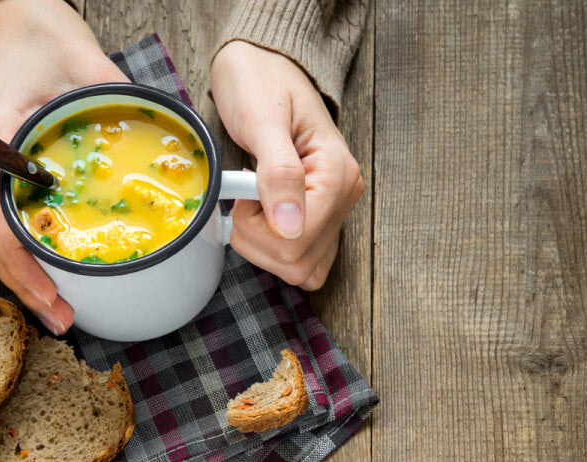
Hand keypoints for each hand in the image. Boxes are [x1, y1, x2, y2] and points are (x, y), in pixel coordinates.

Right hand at [0, 0, 128, 333]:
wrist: (8, 13)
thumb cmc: (38, 31)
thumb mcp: (84, 63)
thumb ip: (120, 101)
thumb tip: (168, 136)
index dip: (22, 266)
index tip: (53, 297)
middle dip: (24, 284)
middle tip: (62, 317)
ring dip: (22, 271)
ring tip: (57, 303)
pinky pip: (3, 214)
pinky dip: (23, 247)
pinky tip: (48, 265)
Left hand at [211, 42, 362, 289]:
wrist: (261, 66)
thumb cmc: (260, 85)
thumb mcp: (262, 121)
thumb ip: (278, 172)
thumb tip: (289, 227)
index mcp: (338, 174)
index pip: (298, 240)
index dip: (258, 227)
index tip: (243, 190)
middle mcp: (344, 197)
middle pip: (298, 262)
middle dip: (257, 239)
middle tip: (244, 196)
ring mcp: (333, 210)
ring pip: (301, 269)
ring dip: (262, 248)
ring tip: (252, 204)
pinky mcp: (319, 218)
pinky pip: (302, 261)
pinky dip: (273, 251)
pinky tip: (260, 219)